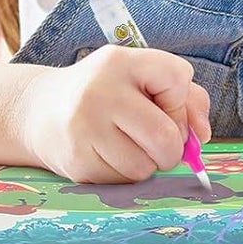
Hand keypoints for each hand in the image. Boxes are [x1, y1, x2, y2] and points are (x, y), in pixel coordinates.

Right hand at [18, 45, 211, 183]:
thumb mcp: (142, 78)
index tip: (164, 105)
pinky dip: (125, 174)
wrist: (40, 111)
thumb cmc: (107, 93)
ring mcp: (84, 128)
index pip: (176, 78)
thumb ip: (186, 98)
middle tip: (156, 140)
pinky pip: (124, 182)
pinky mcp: (76, 161)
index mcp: (121, 61)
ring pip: (145, 166)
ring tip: (127, 145)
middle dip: (171, 147)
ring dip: (147, 163)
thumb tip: (202, 135)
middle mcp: (99, 91)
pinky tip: (108, 155)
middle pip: (165, 136)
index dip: (181, 101)